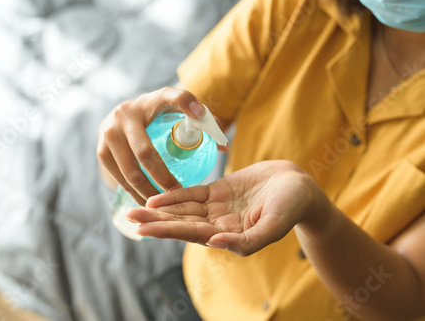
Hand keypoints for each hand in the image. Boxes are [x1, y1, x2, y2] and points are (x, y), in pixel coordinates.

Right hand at [97, 86, 228, 205]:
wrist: (124, 115)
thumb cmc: (159, 117)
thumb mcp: (177, 113)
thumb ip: (202, 125)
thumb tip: (224, 148)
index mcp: (153, 100)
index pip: (171, 97)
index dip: (185, 103)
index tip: (199, 114)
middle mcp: (127, 112)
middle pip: (146, 152)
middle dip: (163, 178)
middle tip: (179, 194)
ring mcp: (109, 131)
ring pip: (130, 171)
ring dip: (147, 192)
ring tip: (164, 204)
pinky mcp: (100, 149)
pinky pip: (117, 177)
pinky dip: (132, 193)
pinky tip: (146, 202)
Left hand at [127, 160, 325, 255]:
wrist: (298, 184)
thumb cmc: (292, 206)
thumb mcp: (274, 225)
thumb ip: (248, 240)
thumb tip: (214, 244)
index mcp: (231, 237)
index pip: (193, 235)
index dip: (168, 231)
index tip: (144, 230)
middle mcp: (219, 225)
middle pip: (181, 223)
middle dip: (155, 222)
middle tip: (129, 218)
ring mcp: (217, 208)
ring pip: (183, 210)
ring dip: (159, 210)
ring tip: (134, 210)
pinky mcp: (218, 191)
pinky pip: (193, 193)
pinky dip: (175, 195)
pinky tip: (156, 197)